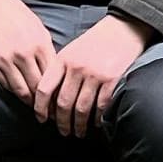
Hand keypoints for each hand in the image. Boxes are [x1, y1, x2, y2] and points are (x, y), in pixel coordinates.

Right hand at [0, 0, 57, 104]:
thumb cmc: (15, 13)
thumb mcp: (38, 28)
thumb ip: (47, 50)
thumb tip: (56, 72)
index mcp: (40, 44)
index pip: (54, 77)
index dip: (59, 93)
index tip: (62, 103)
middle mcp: (25, 54)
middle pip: (39, 88)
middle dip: (47, 104)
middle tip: (51, 115)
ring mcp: (6, 59)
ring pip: (22, 91)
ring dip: (30, 103)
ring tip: (36, 110)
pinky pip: (6, 85)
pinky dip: (14, 93)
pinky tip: (20, 96)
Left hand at [33, 12, 144, 138]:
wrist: (123, 29)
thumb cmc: (95, 42)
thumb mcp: (71, 51)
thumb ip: (59, 70)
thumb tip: (50, 98)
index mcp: (62, 60)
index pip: (44, 89)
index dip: (40, 108)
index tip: (41, 119)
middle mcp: (76, 68)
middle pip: (63, 103)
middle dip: (62, 122)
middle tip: (63, 132)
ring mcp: (94, 74)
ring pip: (81, 108)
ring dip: (79, 125)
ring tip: (79, 132)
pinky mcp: (112, 79)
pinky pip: (101, 106)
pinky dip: (97, 118)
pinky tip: (95, 123)